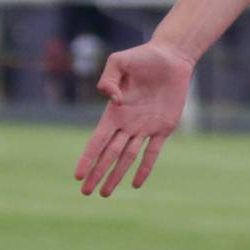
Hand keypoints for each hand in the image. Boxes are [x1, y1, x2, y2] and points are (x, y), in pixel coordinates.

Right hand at [74, 41, 193, 196]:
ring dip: (116, 175)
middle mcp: (128, 123)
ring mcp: (146, 127)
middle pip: (109, 154)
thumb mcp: (119, 61)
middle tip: (86, 192)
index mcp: (114, 112)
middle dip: (97, 173)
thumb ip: (108, 79)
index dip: (87, 158)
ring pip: (128, 158)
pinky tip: (136, 184)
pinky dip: (145, 167)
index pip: (97, 140)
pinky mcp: (164, 126)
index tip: (77, 175)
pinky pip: (153, 151)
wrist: (172, 56)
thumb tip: (113, 101)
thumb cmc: (143, 56)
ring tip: (105, 193)